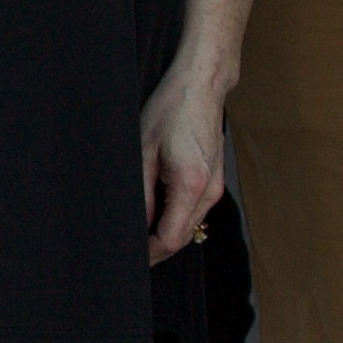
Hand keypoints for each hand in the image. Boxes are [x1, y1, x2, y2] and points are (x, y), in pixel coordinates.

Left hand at [139, 56, 232, 263]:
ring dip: (164, 232)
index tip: (126, 256)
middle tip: (126, 245)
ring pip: (189, 226)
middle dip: (153, 247)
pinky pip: (194, 211)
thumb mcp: (143, 153)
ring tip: (137, 224)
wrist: (200, 86)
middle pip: (182, 238)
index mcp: (190, 185)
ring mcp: (215, 186)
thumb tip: (133, 227)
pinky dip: (174, 217)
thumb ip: (140, 196)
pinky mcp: (215, 180)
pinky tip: (155, 205)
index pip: (170, 240)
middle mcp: (209, 191)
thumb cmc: (171, 110)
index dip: (147, 254)